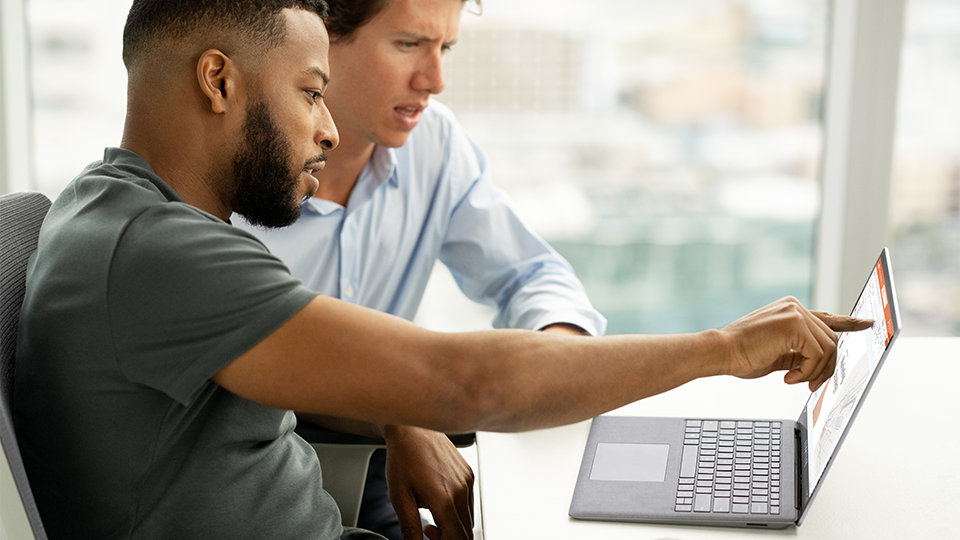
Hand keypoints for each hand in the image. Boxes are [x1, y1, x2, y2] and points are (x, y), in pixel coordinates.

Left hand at [383, 425, 474, 539]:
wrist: (411, 429)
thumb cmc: (403, 459)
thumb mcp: (400, 498)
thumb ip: (410, 527)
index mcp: (444, 499)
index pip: (458, 538)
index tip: (430, 537)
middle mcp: (461, 490)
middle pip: (466, 531)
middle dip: (449, 537)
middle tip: (427, 528)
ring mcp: (467, 481)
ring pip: (469, 517)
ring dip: (454, 524)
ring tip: (431, 513)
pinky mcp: (468, 473)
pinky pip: (469, 501)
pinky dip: (458, 509)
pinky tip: (439, 499)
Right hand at [720, 296, 873, 390]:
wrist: (721, 352)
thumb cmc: (741, 355)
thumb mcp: (778, 354)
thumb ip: (799, 352)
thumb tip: (818, 363)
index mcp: (790, 311)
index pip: (826, 318)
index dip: (849, 323)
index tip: (868, 323)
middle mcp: (795, 307)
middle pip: (831, 340)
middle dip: (825, 368)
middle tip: (810, 385)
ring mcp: (796, 313)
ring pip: (829, 348)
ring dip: (815, 372)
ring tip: (795, 380)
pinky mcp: (795, 324)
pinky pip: (818, 354)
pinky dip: (808, 371)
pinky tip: (789, 377)